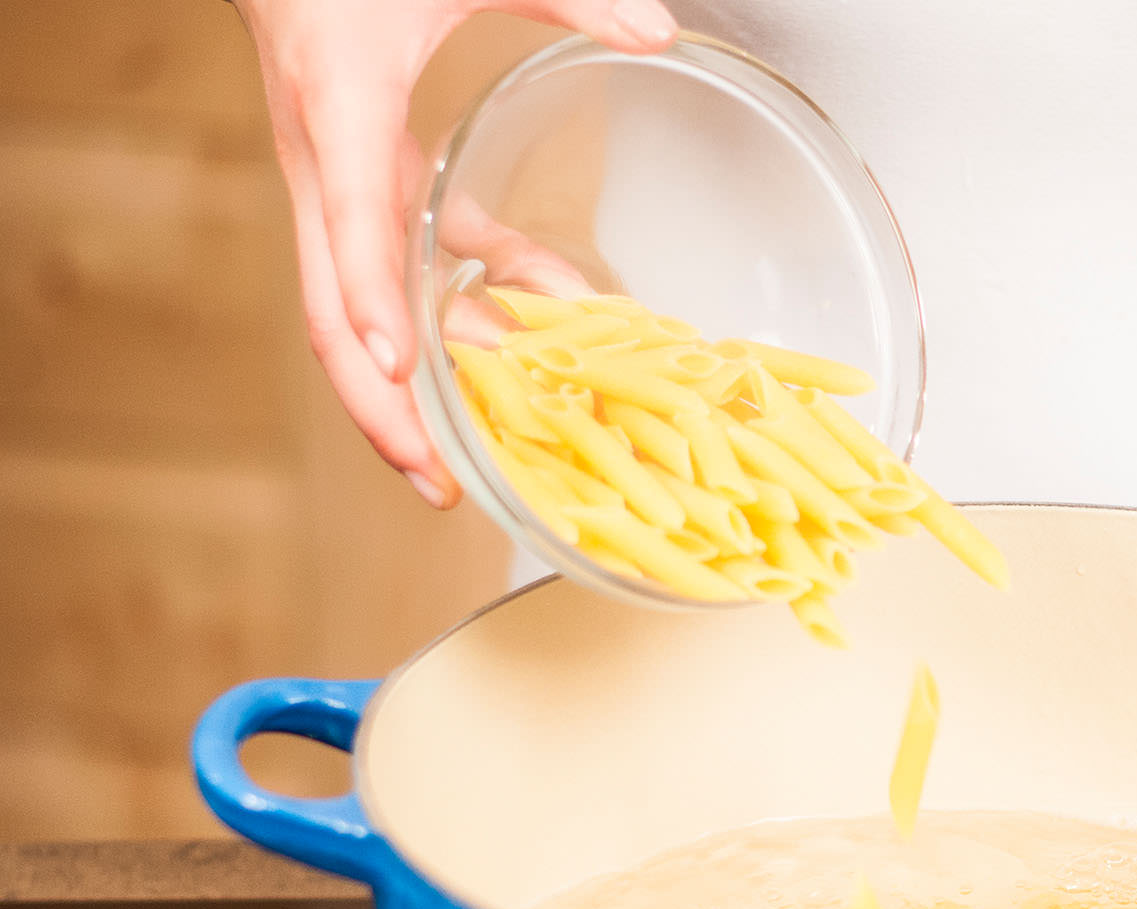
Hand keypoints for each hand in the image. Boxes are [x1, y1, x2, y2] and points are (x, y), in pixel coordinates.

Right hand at [234, 0, 679, 504]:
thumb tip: (660, 28)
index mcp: (341, 105)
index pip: (352, 218)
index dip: (372, 298)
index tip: (400, 370)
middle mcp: (321, 160)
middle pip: (328, 311)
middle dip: (378, 408)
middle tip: (437, 482)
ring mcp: (330, 181)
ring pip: (348, 313)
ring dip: (405, 392)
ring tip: (463, 461)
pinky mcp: (352, 182)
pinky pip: (391, 269)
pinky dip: (444, 313)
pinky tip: (511, 334)